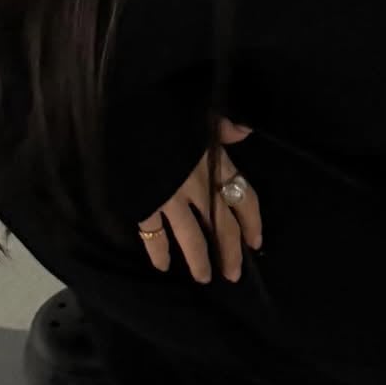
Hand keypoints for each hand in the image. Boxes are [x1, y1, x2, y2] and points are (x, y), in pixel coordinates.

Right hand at [138, 119, 262, 282]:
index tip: (256, 242)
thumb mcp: (202, 111)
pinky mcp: (145, 201)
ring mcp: (170, 196)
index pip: (244, 198)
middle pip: (222, 225)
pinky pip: (153, 232)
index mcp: (216, 162)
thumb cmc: (168, 107)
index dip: (252, 222)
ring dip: (199, 260)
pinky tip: (162, 265)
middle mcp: (198, 185)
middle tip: (233, 275)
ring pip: (191, 236)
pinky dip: (158, 251)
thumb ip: (224, 125)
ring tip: (203, 278)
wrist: (129, 106)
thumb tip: (244, 131)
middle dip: (230, 251)